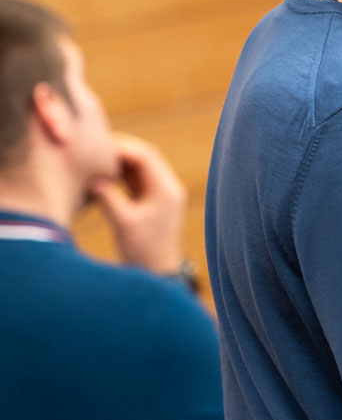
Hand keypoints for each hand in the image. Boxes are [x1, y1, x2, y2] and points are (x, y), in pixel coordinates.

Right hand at [88, 134, 185, 274]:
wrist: (158, 273)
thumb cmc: (142, 250)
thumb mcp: (123, 222)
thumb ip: (108, 197)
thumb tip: (94, 178)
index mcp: (166, 189)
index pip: (145, 156)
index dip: (122, 148)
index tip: (98, 146)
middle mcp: (168, 188)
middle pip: (145, 158)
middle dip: (121, 151)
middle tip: (96, 148)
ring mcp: (163, 195)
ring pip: (142, 169)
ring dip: (122, 163)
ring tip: (97, 159)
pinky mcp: (155, 203)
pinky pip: (139, 181)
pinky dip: (123, 176)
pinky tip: (105, 175)